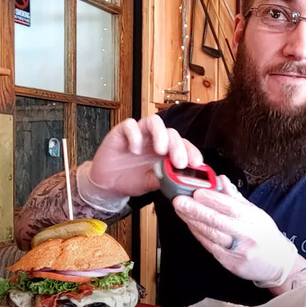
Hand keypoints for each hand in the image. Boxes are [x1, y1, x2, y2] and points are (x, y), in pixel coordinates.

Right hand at [82, 115, 203, 199]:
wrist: (108, 184)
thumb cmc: (132, 180)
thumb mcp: (154, 183)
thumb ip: (168, 180)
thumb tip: (184, 182)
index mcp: (166, 151)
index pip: (184, 145)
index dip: (192, 152)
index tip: (197, 163)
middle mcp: (154, 139)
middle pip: (171, 132)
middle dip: (178, 146)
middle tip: (179, 162)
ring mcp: (139, 134)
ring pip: (154, 122)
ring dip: (160, 134)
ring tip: (160, 150)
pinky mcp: (121, 132)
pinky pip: (130, 125)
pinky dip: (134, 135)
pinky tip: (134, 150)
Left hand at [172, 176, 297, 285]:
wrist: (278, 264)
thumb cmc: (266, 236)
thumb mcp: (256, 213)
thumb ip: (235, 198)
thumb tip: (220, 180)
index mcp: (254, 220)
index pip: (231, 207)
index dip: (212, 199)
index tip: (197, 191)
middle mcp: (246, 236)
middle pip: (218, 221)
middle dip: (195, 210)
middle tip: (179, 201)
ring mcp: (238, 251)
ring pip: (211, 234)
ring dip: (193, 222)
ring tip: (180, 210)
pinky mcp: (231, 263)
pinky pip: (210, 247)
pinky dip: (198, 235)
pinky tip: (190, 226)